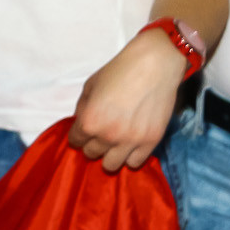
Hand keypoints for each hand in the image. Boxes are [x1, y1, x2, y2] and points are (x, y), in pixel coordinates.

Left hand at [69, 25, 186, 170]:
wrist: (154, 64)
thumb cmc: (120, 70)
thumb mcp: (90, 85)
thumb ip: (82, 108)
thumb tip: (80, 123)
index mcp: (89, 121)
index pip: (75, 141)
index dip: (79, 133)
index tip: (86, 128)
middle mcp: (108, 136)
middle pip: (91, 154)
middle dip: (94, 143)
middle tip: (103, 131)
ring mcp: (130, 141)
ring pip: (111, 165)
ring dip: (110, 154)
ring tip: (116, 142)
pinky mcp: (150, 142)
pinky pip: (134, 163)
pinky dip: (130, 156)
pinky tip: (131, 144)